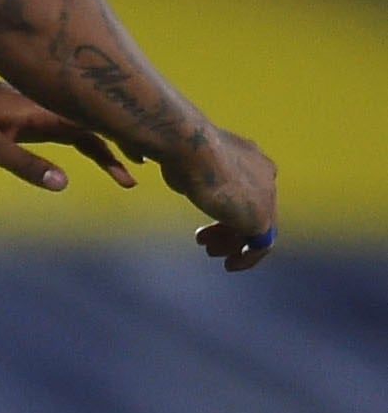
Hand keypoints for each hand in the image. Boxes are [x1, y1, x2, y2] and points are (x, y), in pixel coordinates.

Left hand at [0, 74, 137, 191]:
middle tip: (159, 164)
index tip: (145, 157)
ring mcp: (54, 111)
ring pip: (96, 127)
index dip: (121, 137)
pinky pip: (83, 131)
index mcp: (46, 111)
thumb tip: (62, 183)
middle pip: (103, 122)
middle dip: (131, 139)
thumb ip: (22, 162)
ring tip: (139, 171)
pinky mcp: (48, 119)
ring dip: (119, 144)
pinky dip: (101, 144)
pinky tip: (115, 159)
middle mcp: (56, 107)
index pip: (92, 124)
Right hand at [163, 125, 276, 270]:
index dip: (221, 206)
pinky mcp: (262, 217)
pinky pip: (261, 245)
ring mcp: (267, 196)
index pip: (242, 188)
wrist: (191, 147)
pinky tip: (231, 265)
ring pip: (255, 228)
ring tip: (209, 252)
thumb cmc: (177, 147)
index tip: (201, 220)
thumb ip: (184, 169)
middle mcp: (264, 173)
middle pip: (249, 208)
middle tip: (201, 240)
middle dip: (225, 226)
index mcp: (248, 155)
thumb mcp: (182, 158)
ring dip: (232, 243)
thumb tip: (145, 160)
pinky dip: (247, 258)